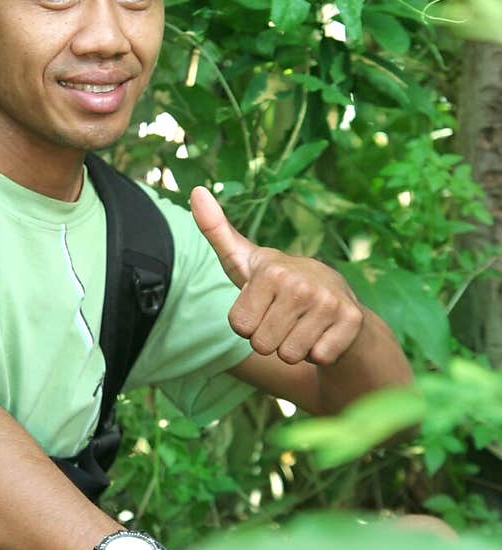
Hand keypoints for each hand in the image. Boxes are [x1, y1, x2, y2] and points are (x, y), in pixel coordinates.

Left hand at [190, 185, 362, 366]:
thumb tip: (196, 191)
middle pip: (262, 345)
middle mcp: (301, 284)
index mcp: (271, 271)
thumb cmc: (279, 283)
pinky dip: (319, 352)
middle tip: (285, 317)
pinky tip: (323, 332)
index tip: (264, 305)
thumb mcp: (245, 259)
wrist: (339, 298)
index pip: (239, 327)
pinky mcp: (353, 321)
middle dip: (270, 338)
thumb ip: (216, 230)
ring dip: (295, 346)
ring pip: (290, 355)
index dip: (249, 323)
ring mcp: (329, 302)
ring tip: (303, 324)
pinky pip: (319, 358)